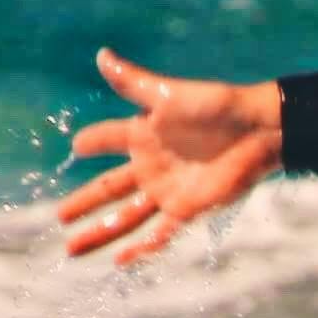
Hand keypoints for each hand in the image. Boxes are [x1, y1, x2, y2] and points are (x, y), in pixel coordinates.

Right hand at [55, 49, 286, 262]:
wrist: (259, 131)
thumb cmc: (215, 107)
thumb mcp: (168, 95)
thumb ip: (132, 82)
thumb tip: (101, 55)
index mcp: (143, 135)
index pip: (107, 139)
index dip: (91, 142)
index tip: (76, 146)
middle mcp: (150, 165)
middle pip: (108, 189)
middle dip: (83, 203)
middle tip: (58, 216)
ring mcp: (167, 190)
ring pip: (125, 217)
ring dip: (99, 233)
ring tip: (71, 249)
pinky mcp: (187, 209)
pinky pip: (160, 234)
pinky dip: (140, 250)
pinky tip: (120, 262)